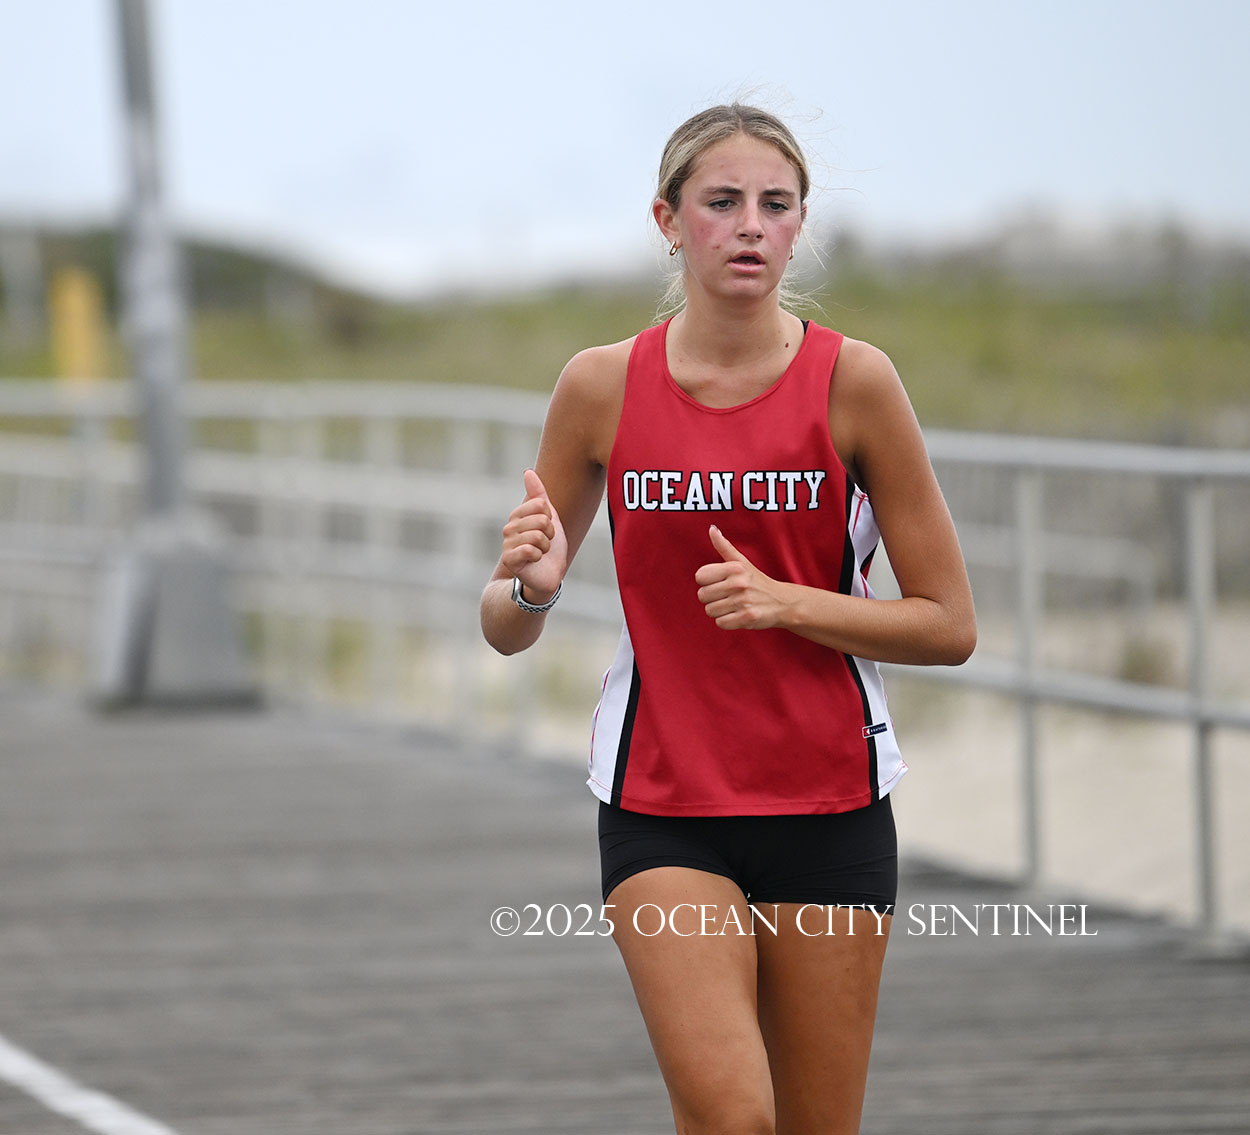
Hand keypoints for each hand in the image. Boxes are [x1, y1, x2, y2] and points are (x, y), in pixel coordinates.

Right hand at [500, 469, 566, 602]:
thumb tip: (528, 471)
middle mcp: (509, 528)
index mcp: (517, 516)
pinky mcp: (509, 559)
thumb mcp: (549, 517)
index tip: (547, 529)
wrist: (547, 575)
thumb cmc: (548, 546)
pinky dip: (539, 556)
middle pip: (541, 520)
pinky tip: (534, 560)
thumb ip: (539, 495)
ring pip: (537, 536)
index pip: (540, 504)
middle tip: (545, 544)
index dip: (551, 518)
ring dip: (546, 546)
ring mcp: (507, 544)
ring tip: (540, 552)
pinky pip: (530, 549)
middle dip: (550, 534)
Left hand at [694, 526, 789, 629]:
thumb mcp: (742, 562)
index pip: (700, 576)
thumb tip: (711, 528)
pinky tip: (737, 615)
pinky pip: (720, 623)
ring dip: (719, 611)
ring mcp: (743, 601)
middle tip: (727, 596)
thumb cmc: (757, 581)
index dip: (707, 582)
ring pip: (710, 611)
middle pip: (702, 595)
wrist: (782, 602)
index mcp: (735, 568)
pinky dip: (727, 621)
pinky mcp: (747, 618)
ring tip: (733, 606)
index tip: (719, 583)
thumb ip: (724, 546)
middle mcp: (739, 583)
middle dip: (712, 598)